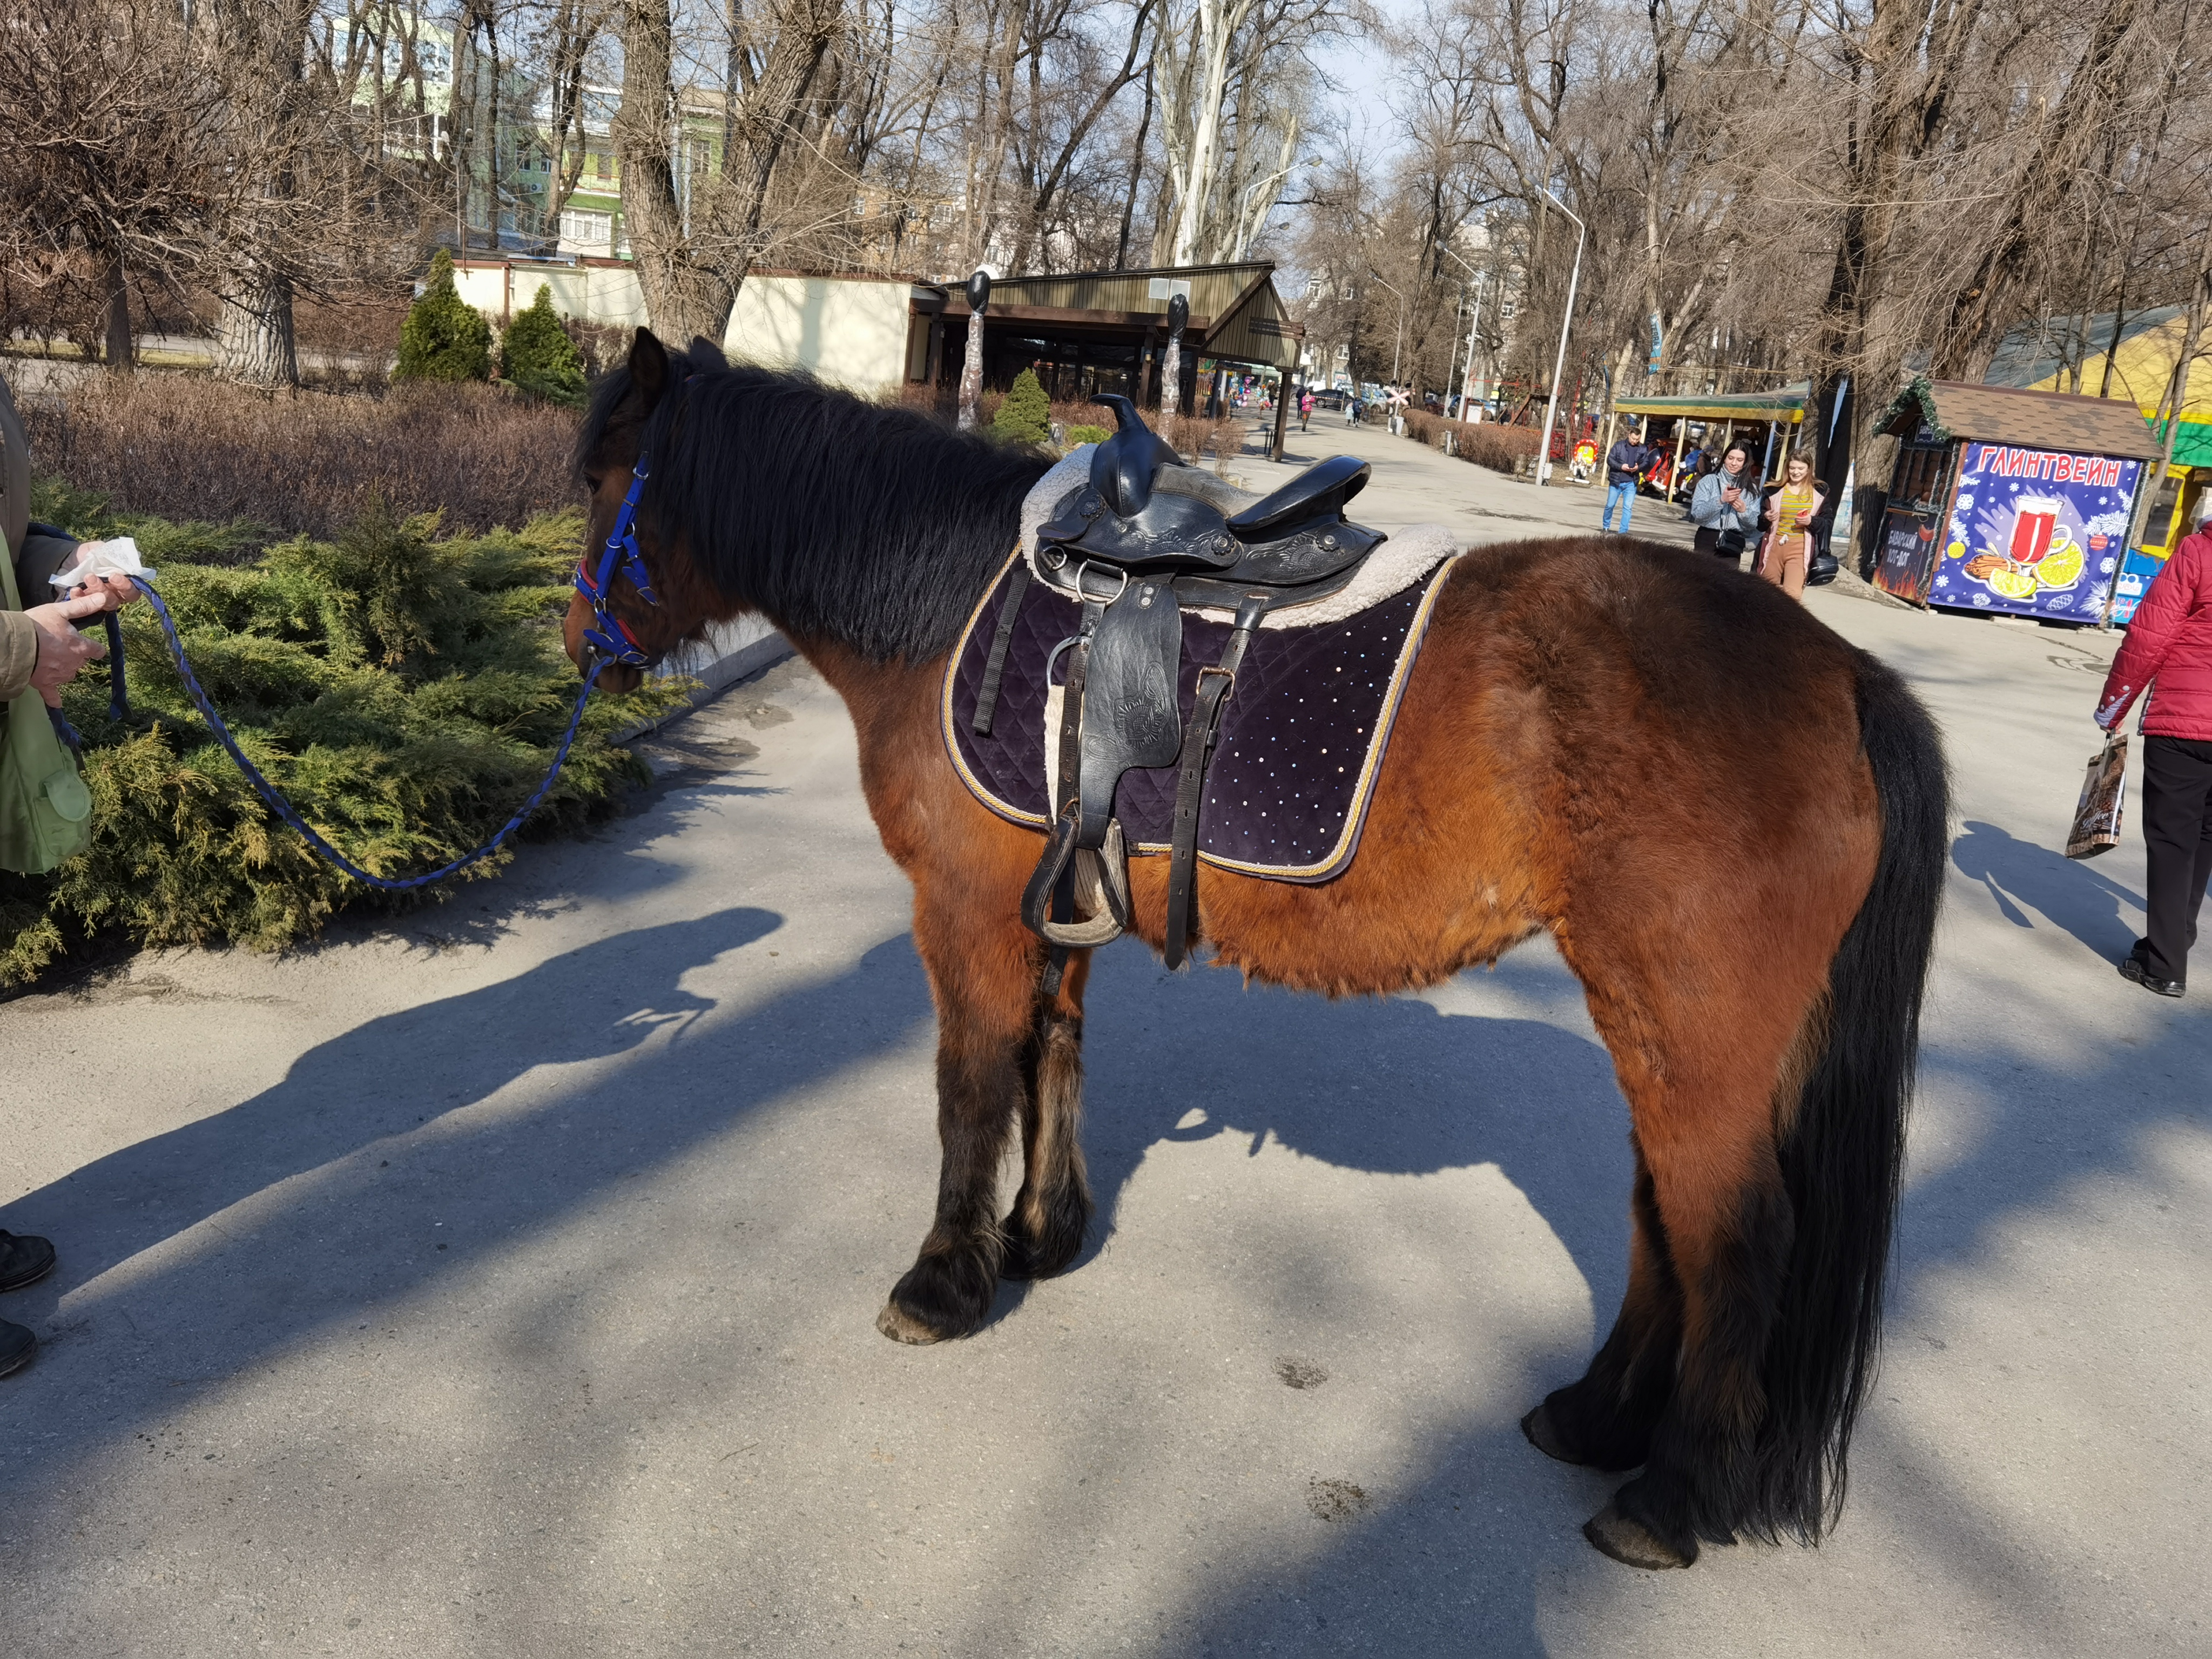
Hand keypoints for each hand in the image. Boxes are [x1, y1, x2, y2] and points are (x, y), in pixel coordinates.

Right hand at [26, 591, 111, 707]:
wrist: (13, 643)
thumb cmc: (36, 625)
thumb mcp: (60, 611)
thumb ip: (82, 607)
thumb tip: (103, 599)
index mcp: (79, 647)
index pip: (97, 650)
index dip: (95, 648)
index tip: (94, 648)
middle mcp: (73, 663)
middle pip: (80, 661)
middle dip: (74, 655)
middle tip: (59, 646)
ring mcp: (59, 675)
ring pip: (68, 674)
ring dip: (64, 669)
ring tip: (50, 659)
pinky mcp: (44, 683)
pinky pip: (52, 695)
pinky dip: (55, 698)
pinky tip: (57, 702)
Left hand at [53, 549, 140, 611]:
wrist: (69, 558)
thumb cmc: (90, 555)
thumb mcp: (100, 549)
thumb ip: (112, 553)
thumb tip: (123, 555)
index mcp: (122, 582)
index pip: (132, 592)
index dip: (126, 587)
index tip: (114, 576)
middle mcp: (113, 594)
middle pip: (116, 600)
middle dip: (106, 592)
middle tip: (93, 577)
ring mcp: (98, 600)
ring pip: (101, 604)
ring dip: (94, 591)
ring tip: (87, 577)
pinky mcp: (83, 604)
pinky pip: (83, 606)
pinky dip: (79, 597)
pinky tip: (75, 590)